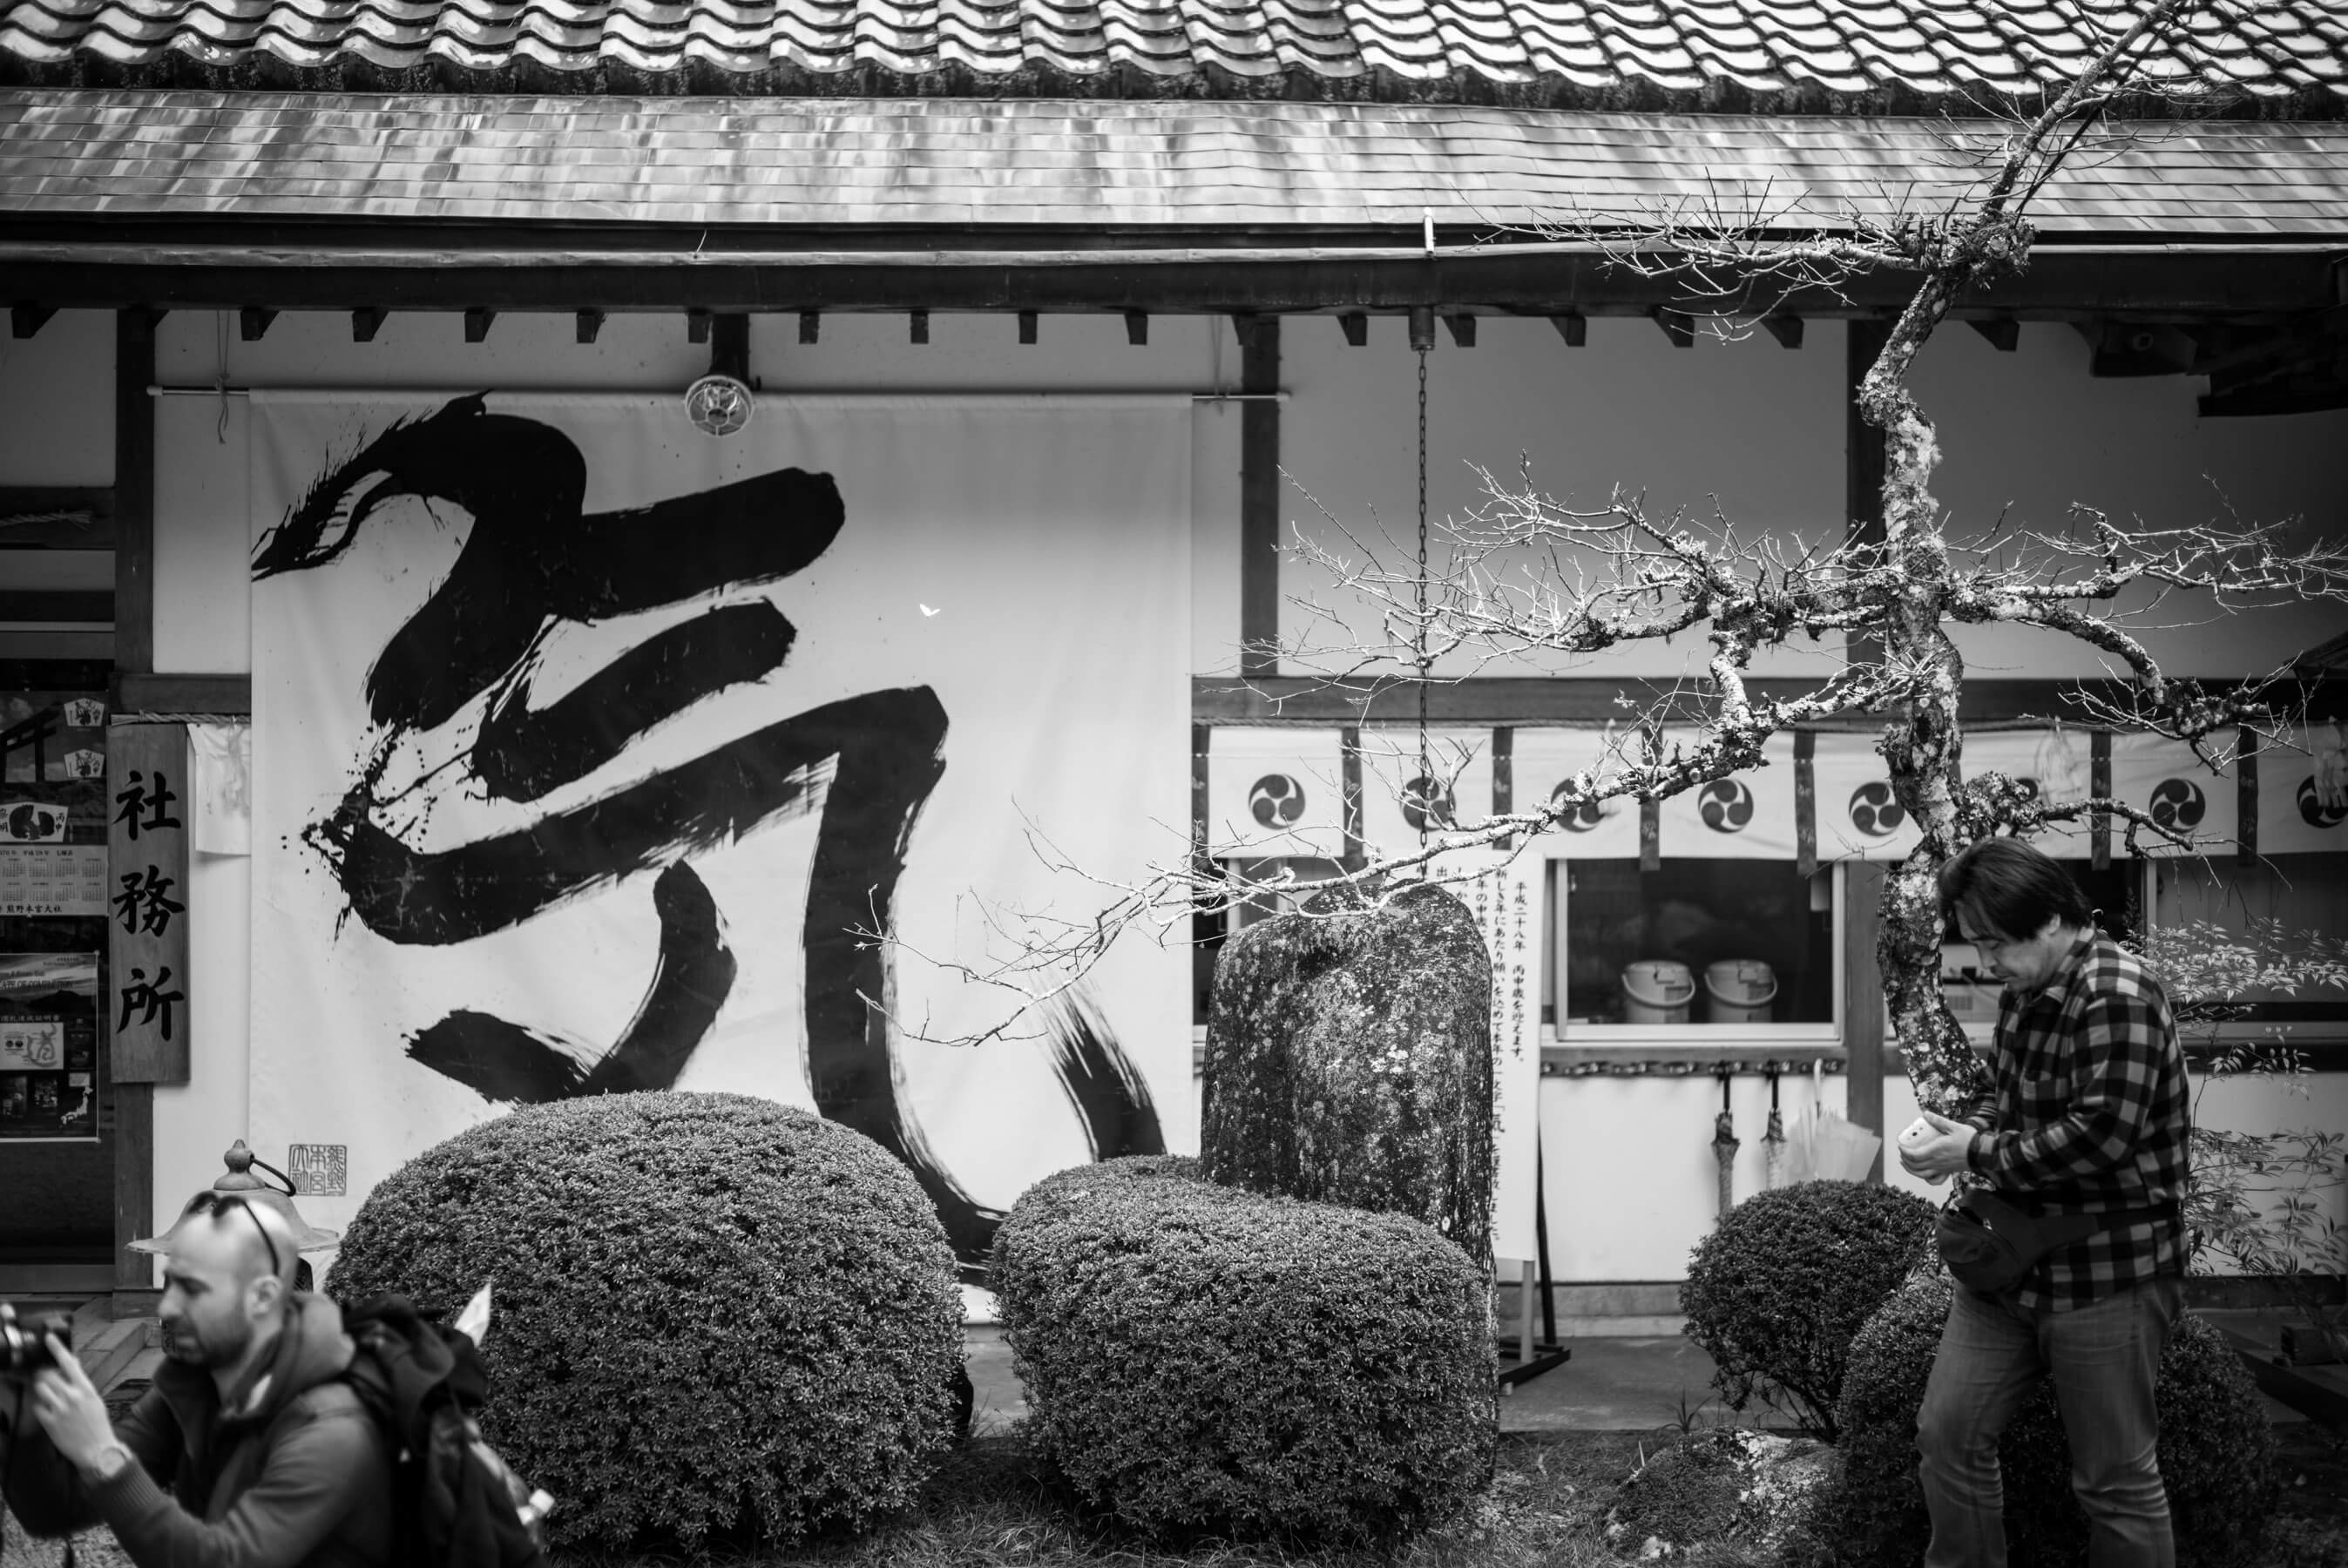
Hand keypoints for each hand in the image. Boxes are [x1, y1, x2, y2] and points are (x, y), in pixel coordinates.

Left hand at [28, 1336, 115, 1472]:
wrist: (97, 1450)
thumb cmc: (99, 1424)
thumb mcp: (95, 1399)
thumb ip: (81, 1384)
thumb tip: (72, 1366)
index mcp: (85, 1389)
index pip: (68, 1363)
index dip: (57, 1348)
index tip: (48, 1338)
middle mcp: (71, 1396)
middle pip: (47, 1375)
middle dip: (44, 1374)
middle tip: (46, 1377)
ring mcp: (59, 1409)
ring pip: (40, 1389)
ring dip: (41, 1389)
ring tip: (49, 1394)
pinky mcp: (49, 1423)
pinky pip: (37, 1407)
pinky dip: (40, 1406)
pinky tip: (48, 1411)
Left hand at [1897, 1110, 1978, 1183]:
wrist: (1984, 1154)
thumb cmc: (1970, 1140)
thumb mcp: (1954, 1126)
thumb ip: (1938, 1121)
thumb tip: (1926, 1114)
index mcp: (1937, 1150)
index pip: (1914, 1155)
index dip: (1904, 1151)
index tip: (1901, 1145)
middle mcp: (1938, 1162)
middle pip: (1915, 1165)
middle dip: (1905, 1159)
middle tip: (1902, 1151)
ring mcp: (1943, 1168)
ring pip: (1922, 1174)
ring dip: (1911, 1170)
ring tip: (1906, 1163)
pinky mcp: (1949, 1171)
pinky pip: (1935, 1179)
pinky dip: (1926, 1178)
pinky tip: (1923, 1173)